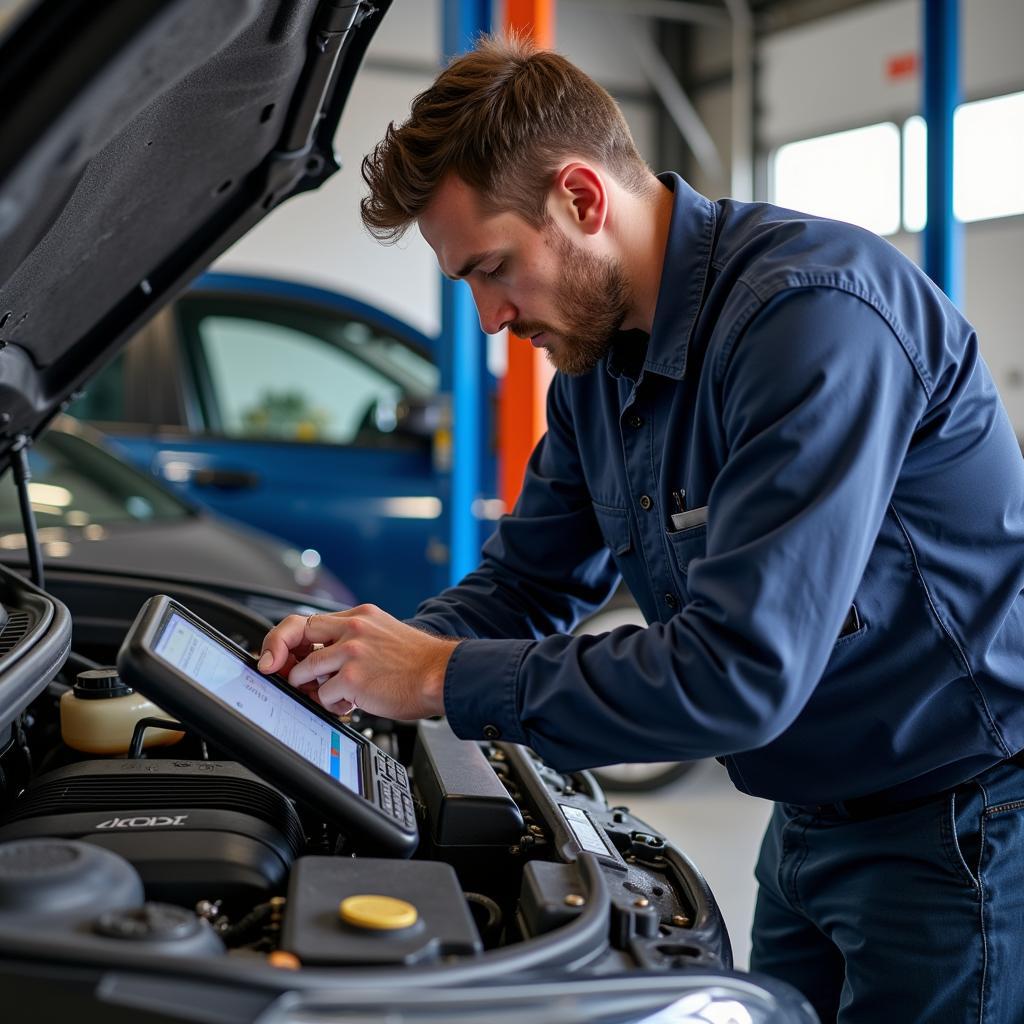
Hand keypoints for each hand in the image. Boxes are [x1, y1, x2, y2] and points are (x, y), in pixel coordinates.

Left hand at [257, 605, 457, 720]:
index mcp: (361, 615)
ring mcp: (352, 652)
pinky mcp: (353, 678)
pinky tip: (352, 704)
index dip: (289, 639)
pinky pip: (323, 695)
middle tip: (280, 673)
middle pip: (296, 632)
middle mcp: (353, 627)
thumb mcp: (384, 635)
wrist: (443, 675)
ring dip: (312, 686)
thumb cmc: (418, 664)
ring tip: (335, 693)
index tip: (280, 655)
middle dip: (281, 655)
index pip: (311, 621)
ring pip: (305, 669)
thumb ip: (355, 639)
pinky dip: (333, 704)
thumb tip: (322, 660)